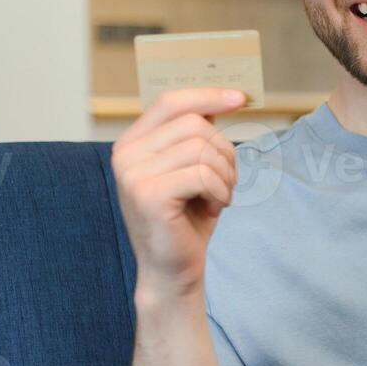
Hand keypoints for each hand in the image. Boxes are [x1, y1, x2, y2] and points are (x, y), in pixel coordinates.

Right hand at [111, 88, 246, 297]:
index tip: (240, 98)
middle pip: (194, 124)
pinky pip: (203, 175)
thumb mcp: (192, 169)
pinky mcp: (148, 195)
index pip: (171, 102)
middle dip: (224, 152)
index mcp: (132, 143)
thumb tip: (223, 100)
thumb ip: (196, 136)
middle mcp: (125, 154)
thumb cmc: (187, 219)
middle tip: (225, 182)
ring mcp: (133, 174)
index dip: (207, 96)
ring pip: (202, 148)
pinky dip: (220, 192)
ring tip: (218, 197)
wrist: (173, 269)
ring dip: (224, 175)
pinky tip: (213, 209)